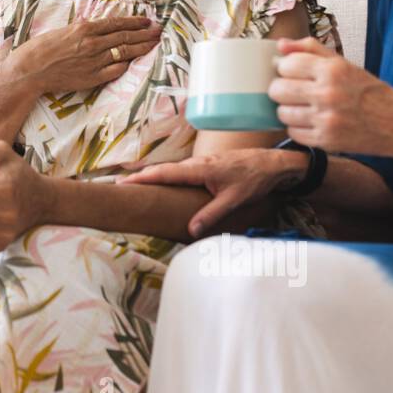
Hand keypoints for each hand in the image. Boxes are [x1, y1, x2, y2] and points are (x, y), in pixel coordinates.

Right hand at [3, 15, 160, 94]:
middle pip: (126, 37)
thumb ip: (81, 29)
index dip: (134, 22)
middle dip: (145, 34)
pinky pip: (115, 70)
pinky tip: (133, 62)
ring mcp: (94, 61)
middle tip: (159, 31)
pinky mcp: (92, 77)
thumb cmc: (40, 49)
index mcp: (85, 29)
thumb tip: (93, 24)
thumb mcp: (62, 31)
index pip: (117, 23)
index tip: (147, 20)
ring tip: (154, 44)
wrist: (30, 70)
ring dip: (142, 48)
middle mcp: (93, 44)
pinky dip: (126, 65)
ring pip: (124, 53)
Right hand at [119, 148, 289, 237]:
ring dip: (153, 175)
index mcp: (201, 169)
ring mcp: (202, 162)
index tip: (123, 183)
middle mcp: (197, 162)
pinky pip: (181, 169)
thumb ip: (212, 213)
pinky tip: (164, 181)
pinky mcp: (207, 164)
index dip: (143, 178)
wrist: (273, 163)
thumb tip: (191, 230)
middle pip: (163, 169)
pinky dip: (167, 174)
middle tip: (119, 185)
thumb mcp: (234, 199)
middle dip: (140, 176)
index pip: (165, 173)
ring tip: (135, 183)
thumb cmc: (255, 180)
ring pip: (172, 169)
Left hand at [270, 37, 392, 154]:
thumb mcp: (344, 64)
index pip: (287, 64)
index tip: (292, 72)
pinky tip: (311, 122)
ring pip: (282, 113)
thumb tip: (281, 44)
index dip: (285, 68)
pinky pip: (292, 133)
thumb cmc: (367, 91)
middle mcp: (328, 94)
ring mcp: (326, 119)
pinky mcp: (326, 141)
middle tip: (293, 91)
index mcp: (333, 70)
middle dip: (281, 89)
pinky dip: (298, 128)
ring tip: (303, 107)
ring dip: (288, 110)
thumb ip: (311, 49)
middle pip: (278, 90)